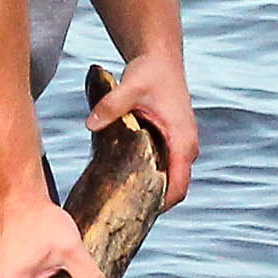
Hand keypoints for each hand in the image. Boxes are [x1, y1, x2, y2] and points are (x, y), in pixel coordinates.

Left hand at [85, 50, 197, 206]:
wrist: (160, 59)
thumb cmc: (149, 72)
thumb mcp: (130, 86)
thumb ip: (111, 106)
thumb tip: (90, 124)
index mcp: (182, 139)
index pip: (178, 185)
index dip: (161, 205)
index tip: (136, 217)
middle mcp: (186, 146)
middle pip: (175, 188)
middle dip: (152, 204)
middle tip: (121, 217)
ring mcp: (180, 145)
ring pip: (170, 179)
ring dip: (150, 191)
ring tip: (120, 205)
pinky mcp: (172, 142)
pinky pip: (164, 168)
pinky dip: (149, 178)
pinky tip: (123, 183)